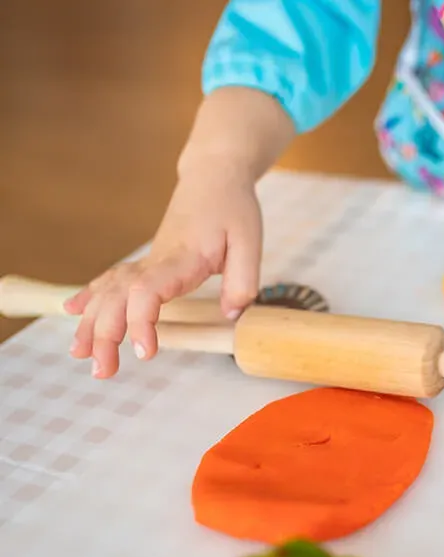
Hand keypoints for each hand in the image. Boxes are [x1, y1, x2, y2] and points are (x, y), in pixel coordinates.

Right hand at [64, 161, 262, 377]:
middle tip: (102, 371)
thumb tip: (231, 315)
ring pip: (109, 291)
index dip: (140, 322)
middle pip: (119, 298)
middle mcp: (157, 260)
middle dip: (105, 335)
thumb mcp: (250, 241)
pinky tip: (73, 311)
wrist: (215, 177)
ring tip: (80, 355)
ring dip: (92, 323)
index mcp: (182, 258)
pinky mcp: (150, 261)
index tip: (145, 352)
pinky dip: (91, 295)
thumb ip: (243, 280)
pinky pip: (113, 279)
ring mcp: (149, 260)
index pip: (148, 291)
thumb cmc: (232, 208)